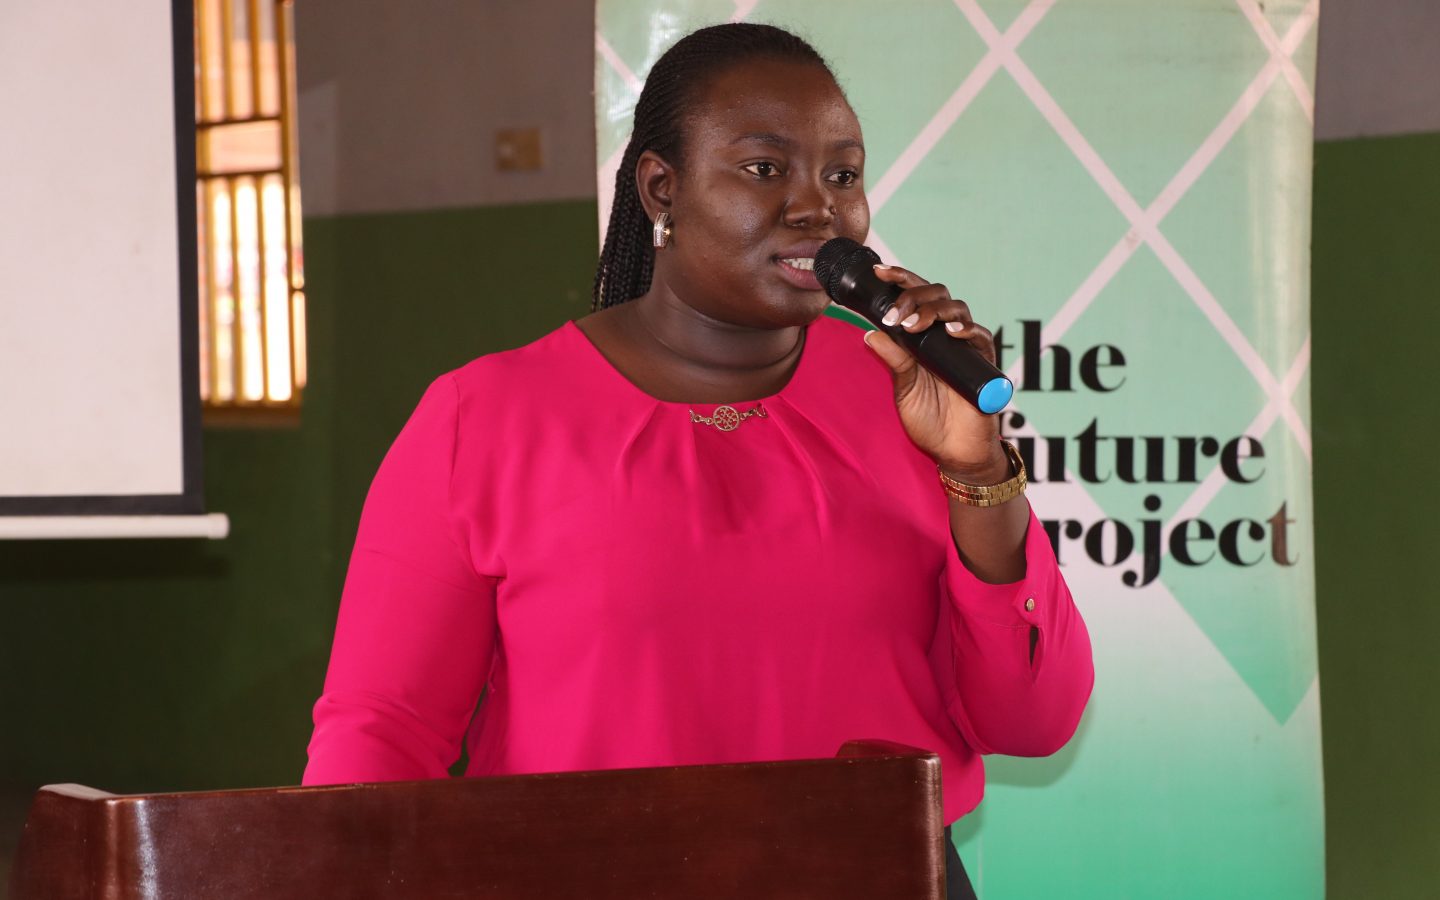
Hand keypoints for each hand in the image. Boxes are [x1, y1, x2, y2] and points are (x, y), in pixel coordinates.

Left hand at [861, 264, 1009, 481]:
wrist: (954, 451)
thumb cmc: (930, 420)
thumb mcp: (903, 389)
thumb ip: (893, 360)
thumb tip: (869, 333)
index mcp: (924, 336)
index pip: (914, 297)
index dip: (899, 280)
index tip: (878, 271)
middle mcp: (945, 335)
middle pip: (936, 294)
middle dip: (912, 295)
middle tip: (895, 313)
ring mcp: (965, 346)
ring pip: (956, 308)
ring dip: (932, 311)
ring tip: (913, 325)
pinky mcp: (983, 362)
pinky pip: (980, 337)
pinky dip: (967, 330)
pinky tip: (951, 332)